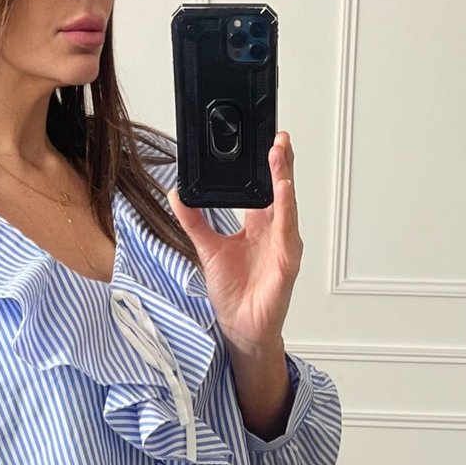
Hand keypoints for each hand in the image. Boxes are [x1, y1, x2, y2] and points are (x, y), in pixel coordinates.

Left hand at [167, 128, 301, 355]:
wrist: (240, 327)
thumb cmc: (233, 292)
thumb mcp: (207, 248)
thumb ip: (194, 221)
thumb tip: (177, 194)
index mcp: (258, 226)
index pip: (264, 187)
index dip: (266, 165)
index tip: (263, 141)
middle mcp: (274, 232)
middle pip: (280, 189)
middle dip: (280, 162)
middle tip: (277, 137)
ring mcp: (283, 245)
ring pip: (286, 205)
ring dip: (284, 179)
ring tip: (279, 155)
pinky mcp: (286, 262)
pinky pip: (287, 231)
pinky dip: (286, 210)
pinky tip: (283, 192)